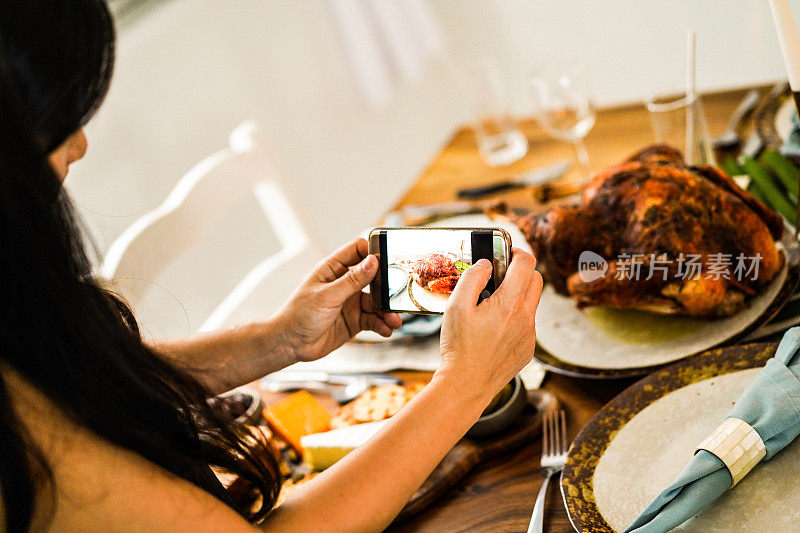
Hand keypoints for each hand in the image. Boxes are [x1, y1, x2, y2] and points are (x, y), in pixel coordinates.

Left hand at [275, 239, 401, 361]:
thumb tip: (372, 262)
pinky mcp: (354, 320)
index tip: (389, 260)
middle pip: (373, 277)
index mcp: (333, 269)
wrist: (290, 344)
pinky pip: (373, 320)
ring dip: (387, 310)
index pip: (358, 251)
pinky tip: (387, 329)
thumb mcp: (327, 295)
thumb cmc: (299, 314)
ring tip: (394, 319)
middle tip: (399, 293)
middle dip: (387, 286)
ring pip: (376, 302)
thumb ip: (352, 280)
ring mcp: (350, 302)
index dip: (373, 252)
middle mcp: (344, 284)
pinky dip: (382, 324)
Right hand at [436, 248, 542, 403]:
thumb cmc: (459, 347)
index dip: (517, 252)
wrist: (466, 385)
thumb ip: (472, 278)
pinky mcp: (527, 350)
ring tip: (491, 307)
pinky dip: (515, 319)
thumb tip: (485, 264)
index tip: (507, 253)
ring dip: (518, 297)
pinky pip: (527, 325)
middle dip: (521, 272)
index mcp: (510, 303)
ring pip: (532, 304)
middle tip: (501, 276)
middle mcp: (526, 318)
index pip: (527, 263)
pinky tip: (493, 330)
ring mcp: (529, 335)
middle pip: (537, 280)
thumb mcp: (456, 306)